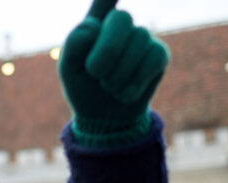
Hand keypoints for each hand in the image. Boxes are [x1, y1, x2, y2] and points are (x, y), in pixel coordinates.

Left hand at [58, 0, 168, 140]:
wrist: (104, 118)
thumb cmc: (83, 88)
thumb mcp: (69, 69)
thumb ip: (75, 45)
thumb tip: (95, 27)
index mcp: (95, 23)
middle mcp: (120, 25)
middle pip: (122, 20)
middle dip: (107, 51)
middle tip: (95, 73)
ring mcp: (142, 38)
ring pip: (138, 41)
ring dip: (118, 72)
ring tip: (109, 86)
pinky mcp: (159, 55)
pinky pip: (152, 58)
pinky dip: (133, 81)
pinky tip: (124, 92)